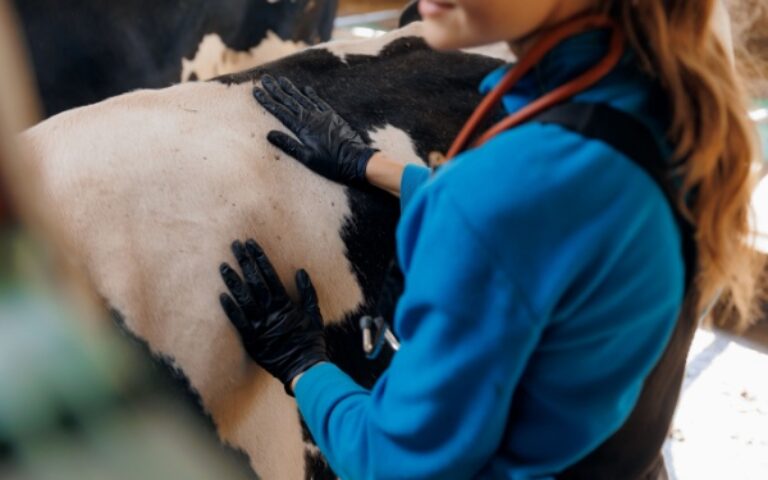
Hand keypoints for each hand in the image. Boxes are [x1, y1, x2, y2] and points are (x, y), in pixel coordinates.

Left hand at [219, 239, 326, 395]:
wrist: (304, 368)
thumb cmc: (311, 341)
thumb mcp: (315, 314)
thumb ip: (308, 292)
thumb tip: (300, 271)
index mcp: (285, 304)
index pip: (269, 275)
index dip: (259, 259)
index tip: (251, 244)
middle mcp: (271, 312)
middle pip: (255, 282)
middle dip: (244, 262)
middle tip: (235, 246)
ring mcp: (260, 326)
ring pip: (244, 299)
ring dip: (233, 282)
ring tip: (223, 266)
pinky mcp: (252, 340)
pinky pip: (239, 322)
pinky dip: (230, 309)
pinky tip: (222, 296)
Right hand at [253, 74, 377, 184]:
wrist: (356, 159)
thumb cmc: (331, 164)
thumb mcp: (308, 158)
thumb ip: (289, 145)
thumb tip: (270, 134)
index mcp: (302, 128)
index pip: (280, 111)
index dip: (267, 101)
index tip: (256, 92)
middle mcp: (310, 117)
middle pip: (289, 101)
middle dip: (275, 90)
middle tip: (264, 79)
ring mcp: (322, 115)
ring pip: (302, 98)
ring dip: (290, 89)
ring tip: (280, 79)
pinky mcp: (332, 116)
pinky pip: (319, 101)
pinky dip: (311, 94)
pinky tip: (305, 88)